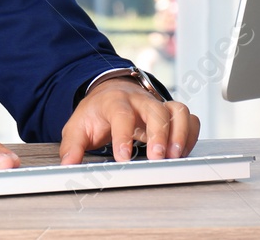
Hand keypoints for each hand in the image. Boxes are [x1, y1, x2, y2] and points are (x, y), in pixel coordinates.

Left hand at [57, 80, 199, 163]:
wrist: (110, 93)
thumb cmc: (96, 113)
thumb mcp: (78, 127)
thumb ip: (72, 147)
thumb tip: (68, 166)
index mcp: (114, 102)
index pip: (121, 114)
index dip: (123, 135)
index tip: (123, 157)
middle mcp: (139, 101)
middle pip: (155, 110)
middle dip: (159, 135)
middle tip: (157, 158)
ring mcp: (158, 105)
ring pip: (177, 111)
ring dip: (180, 134)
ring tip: (175, 157)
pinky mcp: (171, 114)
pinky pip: (189, 118)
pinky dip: (191, 134)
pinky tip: (182, 153)